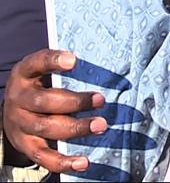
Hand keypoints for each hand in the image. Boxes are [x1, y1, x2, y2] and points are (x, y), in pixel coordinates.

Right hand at [2, 50, 106, 172]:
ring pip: (45, 128)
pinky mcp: (25, 145)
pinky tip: (83, 162)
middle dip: (75, 102)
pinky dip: (63, 161)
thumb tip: (106, 68)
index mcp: (24, 74)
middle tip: (101, 100)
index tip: (74, 60)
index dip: (53, 61)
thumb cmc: (39, 86)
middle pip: (43, 101)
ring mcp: (20, 124)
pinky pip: (43, 156)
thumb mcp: (43, 72)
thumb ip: (64, 68)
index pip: (35, 63)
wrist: (10, 112)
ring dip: (76, 128)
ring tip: (101, 125)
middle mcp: (18, 99)